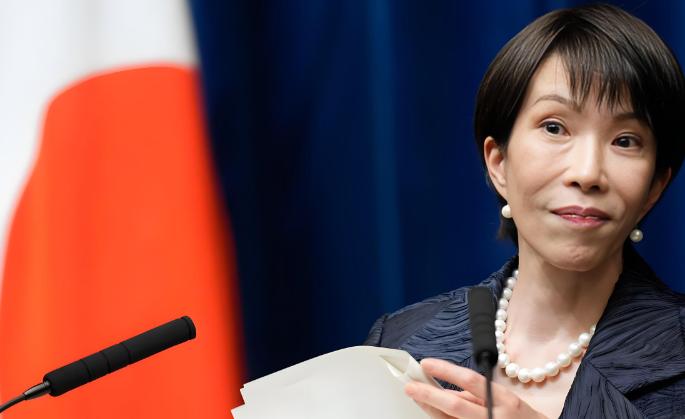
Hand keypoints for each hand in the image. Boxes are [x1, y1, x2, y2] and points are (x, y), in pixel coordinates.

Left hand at [405, 358, 547, 418]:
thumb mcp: (502, 399)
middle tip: (410, 386)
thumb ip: (473, 395)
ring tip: (417, 397)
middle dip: (429, 395)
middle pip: (456, 405)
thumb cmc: (518, 416)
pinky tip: (433, 412)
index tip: (426, 363)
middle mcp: (495, 417)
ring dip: (431, 409)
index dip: (446, 370)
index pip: (470, 380)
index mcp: (503, 399)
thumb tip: (441, 390)